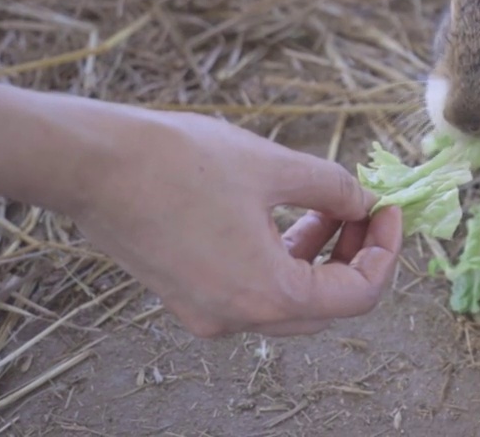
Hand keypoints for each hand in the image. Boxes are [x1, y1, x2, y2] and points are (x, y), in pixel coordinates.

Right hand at [65, 108, 402, 337]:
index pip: (359, 295)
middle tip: (364, 208)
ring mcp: (209, 314)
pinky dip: (283, 260)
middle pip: (329, 305)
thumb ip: (333, 188)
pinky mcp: (187, 298)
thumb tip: (363, 200)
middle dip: (356, 255)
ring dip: (320, 257)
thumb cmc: (179, 160)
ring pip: (292, 300)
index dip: (385, 250)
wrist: (90, 164)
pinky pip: (256, 292)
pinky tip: (287, 215)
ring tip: (326, 204)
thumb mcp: (275, 166)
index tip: (389, 209)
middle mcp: (238, 319)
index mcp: (268, 295)